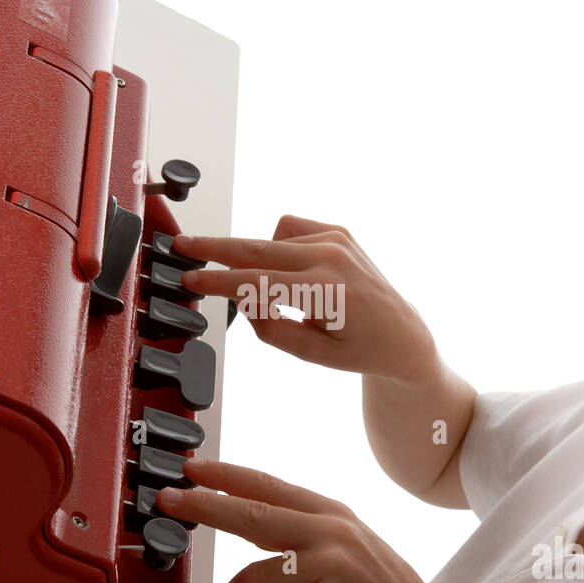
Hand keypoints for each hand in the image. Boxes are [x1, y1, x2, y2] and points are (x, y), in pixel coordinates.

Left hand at [155, 458, 461, 582]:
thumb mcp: (342, 544)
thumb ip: (296, 530)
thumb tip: (238, 513)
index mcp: (330, 513)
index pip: (267, 486)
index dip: (225, 476)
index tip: (191, 468)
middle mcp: (331, 532)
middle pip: (252, 515)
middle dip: (204, 506)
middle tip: (169, 500)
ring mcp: (331, 566)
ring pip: (255, 576)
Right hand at [171, 215, 436, 382]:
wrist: (401, 333)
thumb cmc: (360, 349)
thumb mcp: (310, 353)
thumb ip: (270, 329)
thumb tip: (242, 297)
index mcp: (325, 291)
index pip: (257, 283)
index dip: (218, 281)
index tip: (191, 277)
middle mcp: (331, 257)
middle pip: (256, 249)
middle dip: (215, 248)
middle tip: (183, 244)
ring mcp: (336, 239)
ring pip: (270, 239)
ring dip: (259, 260)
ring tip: (280, 294)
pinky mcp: (338, 231)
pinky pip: (289, 229)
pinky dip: (279, 247)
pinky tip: (292, 271)